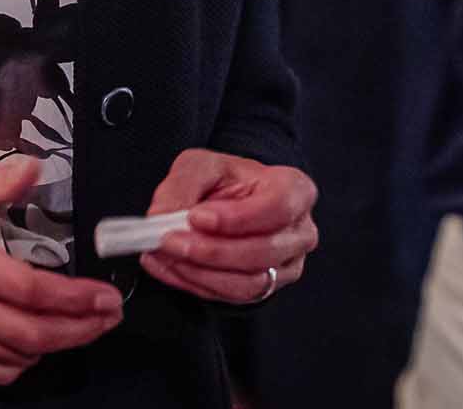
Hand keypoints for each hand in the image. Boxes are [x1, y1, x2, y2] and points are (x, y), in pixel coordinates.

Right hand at [0, 156, 122, 384]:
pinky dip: (18, 364)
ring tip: (81, 329)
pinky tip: (34, 348)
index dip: (75, 299)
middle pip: (30, 334)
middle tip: (107, 319)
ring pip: (13, 357)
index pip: (31, 290)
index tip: (105, 297)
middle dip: (79, 330)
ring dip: (54, 347)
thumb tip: (34, 169)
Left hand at [137, 149, 318, 305]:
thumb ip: (182, 185)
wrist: (229, 203)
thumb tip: (162, 215)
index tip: (196, 217)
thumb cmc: (224, 181)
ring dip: (200, 272)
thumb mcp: (201, 165)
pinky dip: (196, 284)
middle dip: (210, 251)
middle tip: (169, 240)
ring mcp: (287, 266)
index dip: (237, 218)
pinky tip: (170, 267)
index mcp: (295, 190)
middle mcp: (300, 232)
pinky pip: (232, 297)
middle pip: (262, 252)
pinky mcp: (266, 289)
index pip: (277, 207)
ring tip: (165, 255)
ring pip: (247, 282)